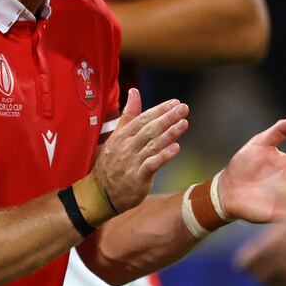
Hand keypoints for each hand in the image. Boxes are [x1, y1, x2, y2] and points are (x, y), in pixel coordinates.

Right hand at [91, 88, 188, 213]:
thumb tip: (134, 91)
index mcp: (122, 135)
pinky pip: (151, 165)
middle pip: (149, 129)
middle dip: (167, 118)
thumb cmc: (112, 163)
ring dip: (169, 134)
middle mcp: (127, 146)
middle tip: (183, 108)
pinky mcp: (137, 178)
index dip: (159, 110)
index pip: (143, 119)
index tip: (175, 102)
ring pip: (152, 145)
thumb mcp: (117, 136)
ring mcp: (132, 162)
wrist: (101, 193)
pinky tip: (176, 148)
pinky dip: (163, 156)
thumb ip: (128, 115)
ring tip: (184, 123)